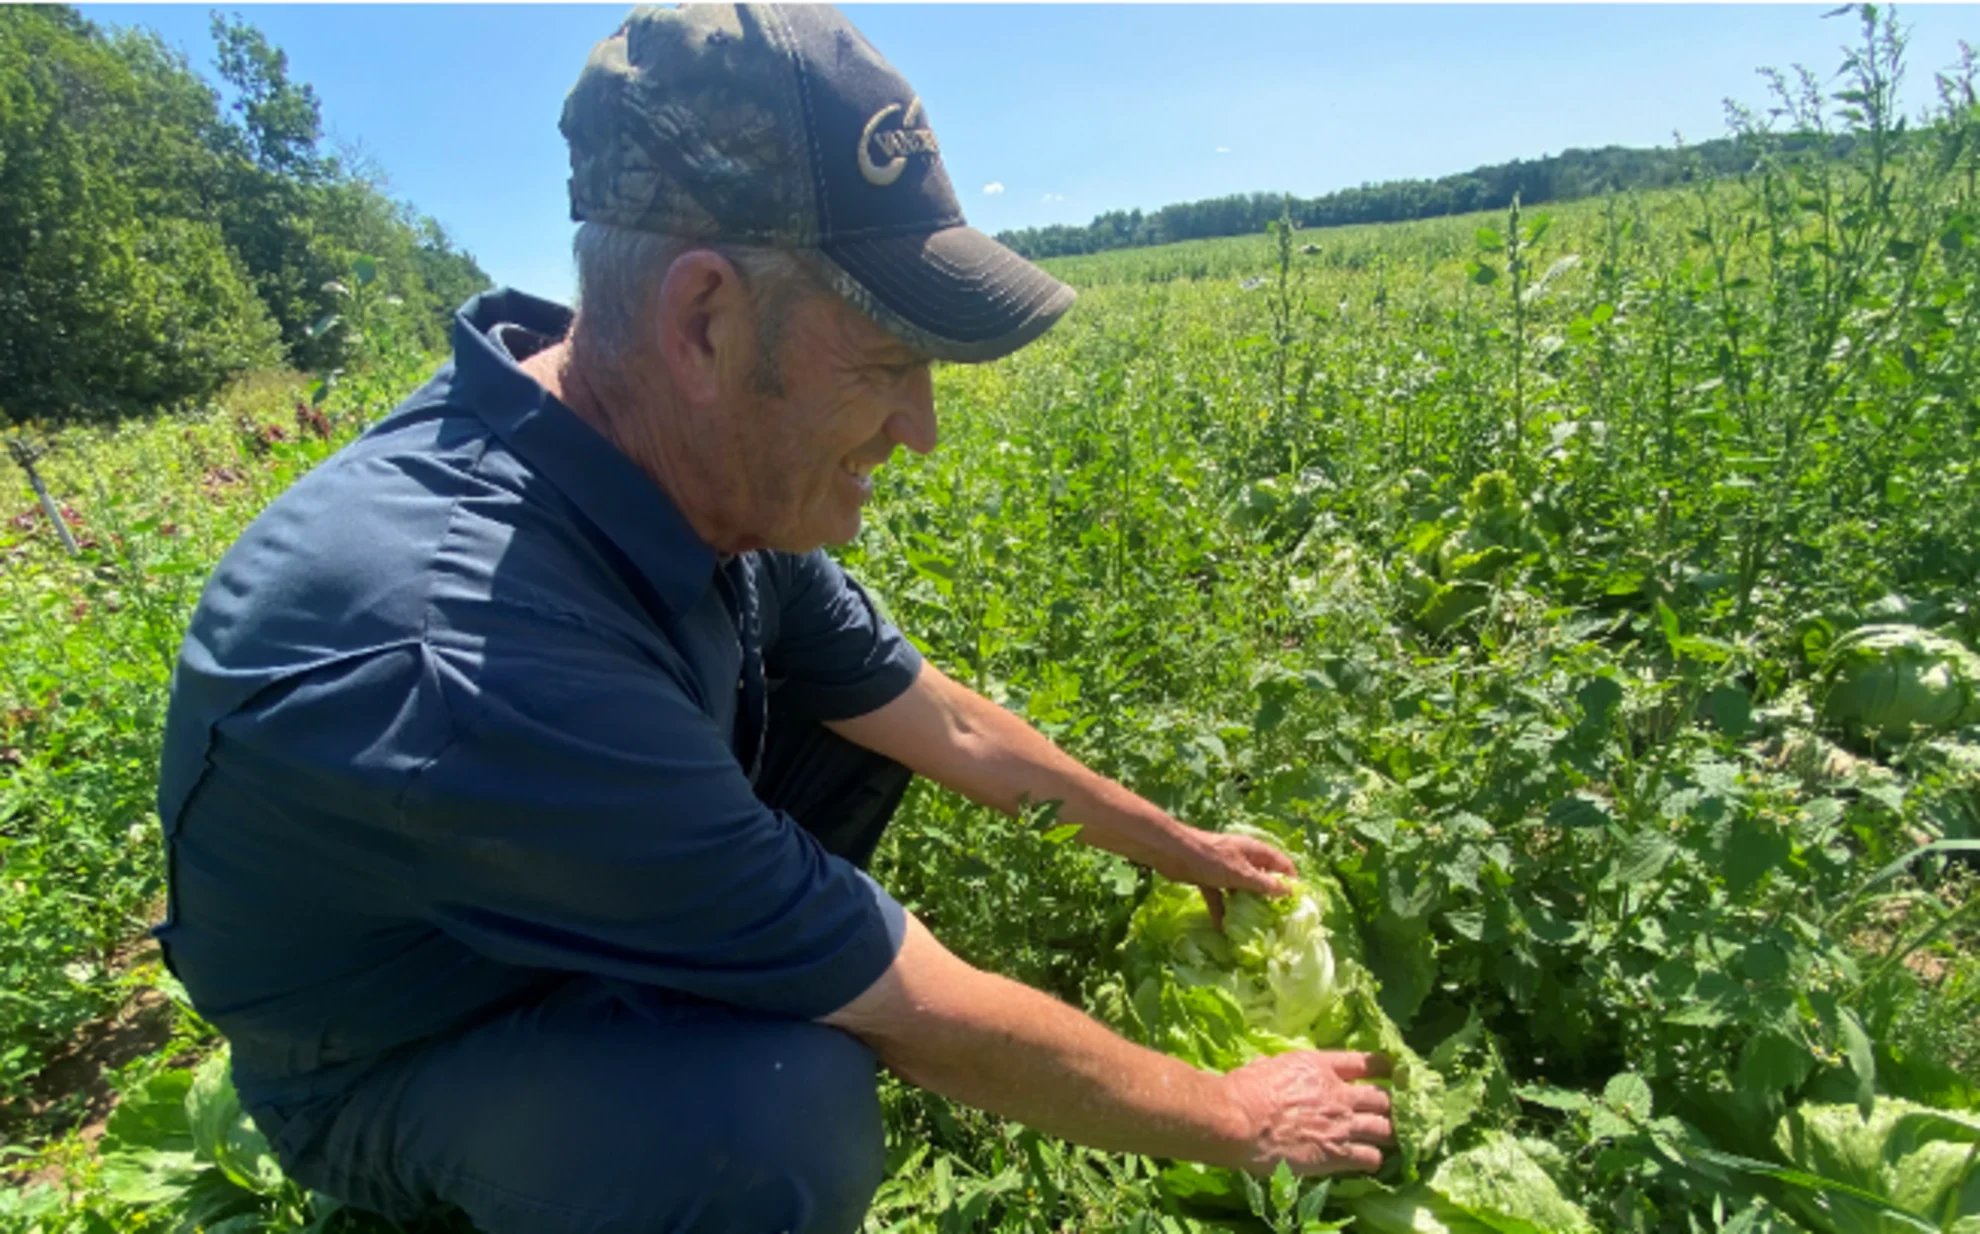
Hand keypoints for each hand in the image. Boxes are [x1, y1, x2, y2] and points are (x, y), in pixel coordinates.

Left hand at [1154, 829, 1297, 928]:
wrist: (1173, 852)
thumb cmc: (1210, 858)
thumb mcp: (1241, 873)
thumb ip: (1264, 883)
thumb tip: (1287, 892)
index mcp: (1254, 851)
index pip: (1281, 863)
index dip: (1291, 879)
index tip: (1297, 901)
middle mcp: (1242, 859)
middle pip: (1261, 878)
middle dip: (1268, 897)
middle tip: (1276, 919)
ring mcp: (1224, 869)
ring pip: (1240, 890)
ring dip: (1244, 906)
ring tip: (1254, 927)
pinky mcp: (1207, 878)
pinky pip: (1219, 897)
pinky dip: (1221, 911)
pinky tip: (1222, 929)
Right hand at [1219, 1051, 1394, 1175]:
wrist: (1239, 1121)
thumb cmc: (1244, 1090)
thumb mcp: (1265, 1065)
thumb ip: (1278, 1066)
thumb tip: (1267, 1065)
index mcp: (1321, 1067)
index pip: (1365, 1062)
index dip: (1383, 1067)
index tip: (1391, 1071)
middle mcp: (1339, 1094)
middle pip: (1382, 1098)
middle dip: (1388, 1105)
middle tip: (1389, 1111)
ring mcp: (1342, 1125)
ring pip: (1384, 1129)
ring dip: (1388, 1133)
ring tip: (1390, 1138)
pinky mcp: (1337, 1155)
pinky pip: (1371, 1158)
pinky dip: (1374, 1159)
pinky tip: (1371, 1161)